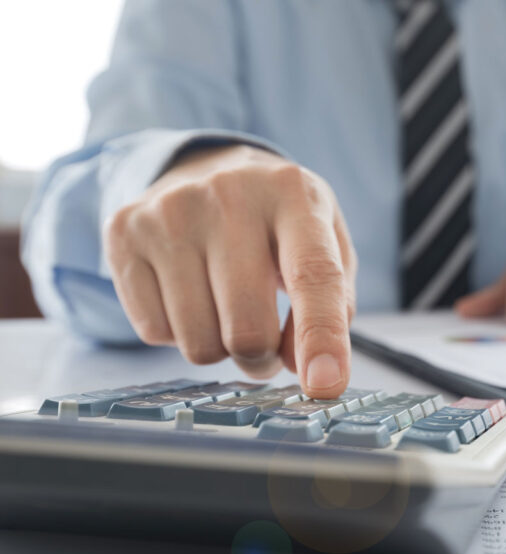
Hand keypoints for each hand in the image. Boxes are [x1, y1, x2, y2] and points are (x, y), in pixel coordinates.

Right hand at [103, 144, 357, 398]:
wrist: (204, 166)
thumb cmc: (278, 220)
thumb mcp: (326, 242)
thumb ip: (332, 304)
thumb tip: (302, 366)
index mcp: (293, 194)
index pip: (314, 275)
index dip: (322, 337)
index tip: (325, 385)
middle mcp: (229, 195)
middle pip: (246, 329)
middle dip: (261, 359)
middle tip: (264, 348)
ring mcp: (169, 213)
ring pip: (198, 343)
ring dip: (219, 349)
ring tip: (226, 311)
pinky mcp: (124, 234)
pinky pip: (153, 333)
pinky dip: (177, 333)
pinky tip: (189, 294)